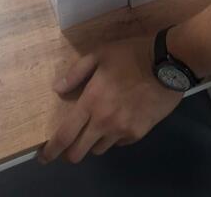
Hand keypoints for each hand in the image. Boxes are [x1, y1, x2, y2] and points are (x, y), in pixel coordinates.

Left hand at [39, 37, 182, 163]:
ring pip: (99, 149)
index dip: (51, 150)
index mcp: (91, 102)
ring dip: (94, 142)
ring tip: (98, 128)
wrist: (167, 63)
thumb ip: (76, 72)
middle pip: (79, 152)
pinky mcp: (139, 133)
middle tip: (71, 144)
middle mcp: (104, 122)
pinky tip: (119, 122)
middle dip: (70, 152)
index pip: (65, 135)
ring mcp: (123, 130)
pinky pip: (119, 143)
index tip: (43, 157)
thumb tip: (57, 89)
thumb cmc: (131, 55)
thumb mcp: (100, 54)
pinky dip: (114, 137)